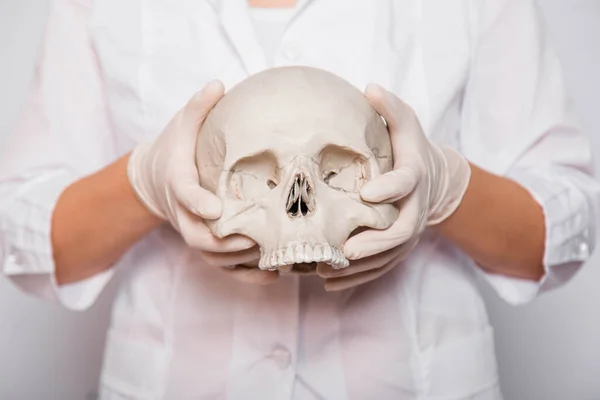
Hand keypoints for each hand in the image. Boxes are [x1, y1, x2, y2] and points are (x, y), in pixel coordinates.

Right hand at [127, 80, 277, 284]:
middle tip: (258, 239)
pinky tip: (272, 274)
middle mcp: (184, 213)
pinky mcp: (205, 244)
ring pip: (213, 258)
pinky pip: (222, 267)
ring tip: (275, 258)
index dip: (197, 203)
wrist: (154, 179)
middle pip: (199, 238)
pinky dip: (245, 275)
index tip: (216, 209)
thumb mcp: (181, 125)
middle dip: (227, 243)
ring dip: (241, 262)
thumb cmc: (175, 150)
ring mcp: (194, 231)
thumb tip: (219, 84)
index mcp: (178, 181)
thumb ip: (197, 108)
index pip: (184, 194)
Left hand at [318, 83, 470, 290]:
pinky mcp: (400, 247)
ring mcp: (408, 231)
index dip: (390, 189)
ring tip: (327, 270)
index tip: (367, 193)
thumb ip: (390, 108)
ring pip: (388, 256)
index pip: (406, 183)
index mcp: (414, 176)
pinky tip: (330, 283)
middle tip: (345, 251)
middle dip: (374, 243)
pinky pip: (382, 267)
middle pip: (400, 232)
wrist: (435, 178)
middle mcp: (414, 209)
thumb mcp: (406, 122)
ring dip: (360, 267)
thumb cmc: (412, 148)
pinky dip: (358, 278)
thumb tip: (369, 87)